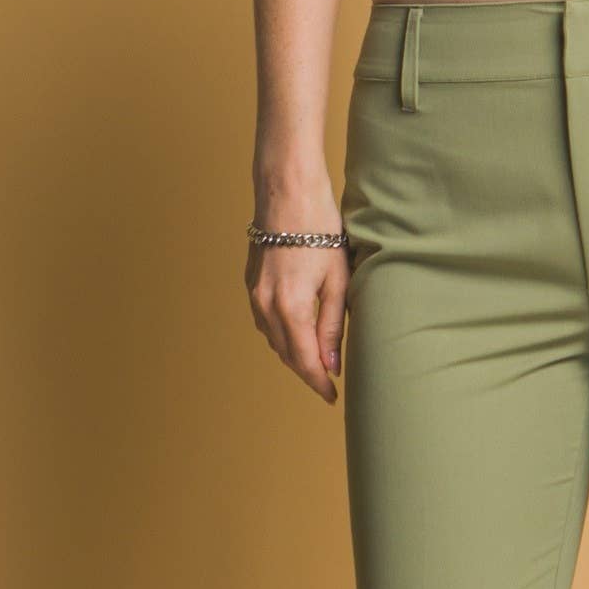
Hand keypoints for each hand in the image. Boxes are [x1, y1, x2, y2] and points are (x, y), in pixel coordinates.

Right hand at [246, 225, 349, 404]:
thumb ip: (333, 325)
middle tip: (328, 384)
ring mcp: (254, 294)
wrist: (287, 191)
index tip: (332, 396)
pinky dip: (281, 335)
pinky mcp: (251, 283)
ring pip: (273, 340)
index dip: (319, 383)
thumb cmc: (319, 228)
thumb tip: (332, 363)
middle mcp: (266, 306)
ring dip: (293, 355)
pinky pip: (264, 322)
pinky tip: (295, 334)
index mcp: (291, 307)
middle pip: (287, 355)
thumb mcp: (338, 279)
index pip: (305, 361)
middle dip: (307, 373)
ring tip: (316, 362)